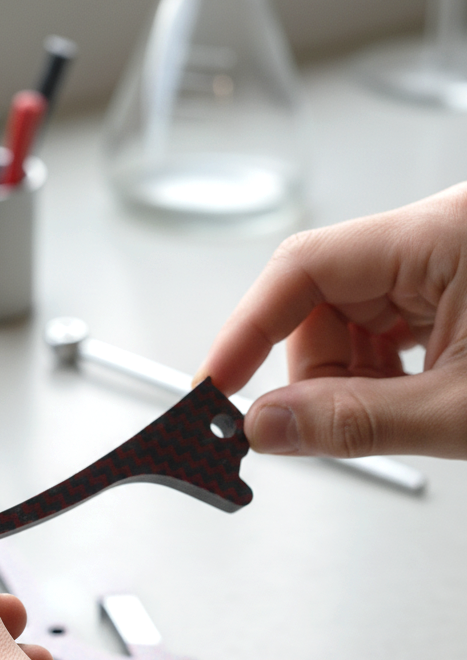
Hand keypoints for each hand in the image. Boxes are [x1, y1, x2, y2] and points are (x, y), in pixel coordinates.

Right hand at [196, 183, 466, 458]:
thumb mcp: (459, 412)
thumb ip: (357, 422)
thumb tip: (267, 425)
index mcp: (442, 235)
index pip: (306, 265)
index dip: (249, 328)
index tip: (216, 384)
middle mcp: (439, 234)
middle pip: (323, 296)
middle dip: (315, 370)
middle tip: (319, 426)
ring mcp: (447, 257)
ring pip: (350, 316)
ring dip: (351, 377)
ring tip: (398, 413)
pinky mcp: (456, 284)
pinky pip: (387, 323)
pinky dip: (381, 371)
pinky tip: (407, 397)